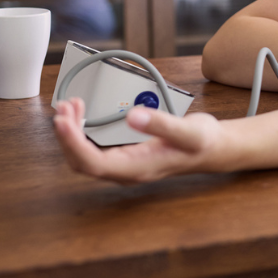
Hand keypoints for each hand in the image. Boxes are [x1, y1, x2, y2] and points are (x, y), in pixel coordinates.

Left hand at [52, 97, 224, 183]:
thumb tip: (132, 116)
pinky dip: (81, 132)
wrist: (214, 149)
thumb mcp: (188, 130)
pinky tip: (82, 115)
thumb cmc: (203, 142)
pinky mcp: (124, 157)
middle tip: (64, 106)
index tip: (63, 121)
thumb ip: (160, 124)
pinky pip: (93, 150)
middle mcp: (127, 172)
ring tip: (70, 106)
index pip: (94, 163)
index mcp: (138, 169)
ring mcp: (124, 166)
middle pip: (82, 163)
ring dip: (72, 134)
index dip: (73, 144)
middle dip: (67, 136)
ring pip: (85, 157)